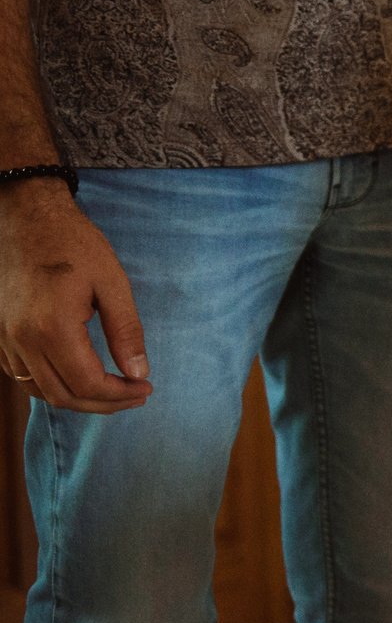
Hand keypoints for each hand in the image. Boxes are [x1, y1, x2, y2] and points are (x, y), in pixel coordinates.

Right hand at [0, 180, 149, 413]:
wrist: (25, 218)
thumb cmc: (72, 244)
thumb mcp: (112, 281)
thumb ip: (126, 330)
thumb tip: (139, 372)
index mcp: (51, 327)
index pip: (87, 384)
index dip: (120, 394)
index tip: (146, 388)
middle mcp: (21, 340)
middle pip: (64, 396)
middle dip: (104, 404)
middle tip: (136, 395)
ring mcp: (4, 340)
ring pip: (41, 391)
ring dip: (78, 398)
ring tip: (113, 391)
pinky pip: (22, 376)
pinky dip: (53, 385)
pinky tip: (79, 376)